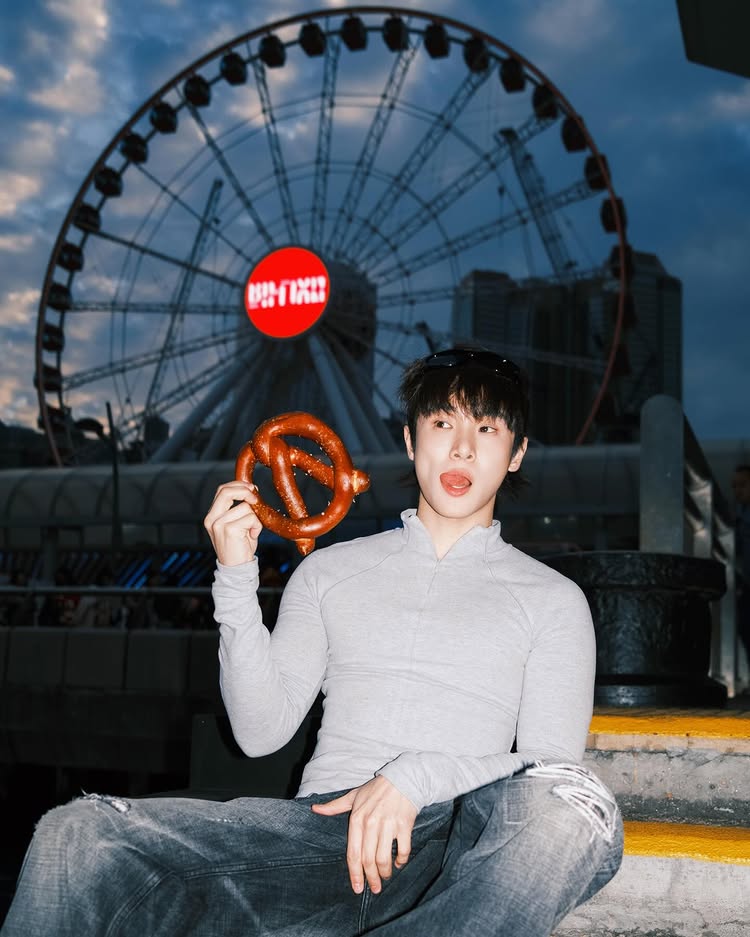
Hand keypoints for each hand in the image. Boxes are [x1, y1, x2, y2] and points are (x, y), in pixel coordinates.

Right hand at [203, 481, 262, 565]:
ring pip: (245, 507)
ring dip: (255, 518)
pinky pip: (251, 518)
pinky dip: (257, 526)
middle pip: (226, 491)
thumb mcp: (236, 524)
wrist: (237, 569)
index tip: (251, 488)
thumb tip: (251, 491)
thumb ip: (239, 508)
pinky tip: (252, 536)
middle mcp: (212, 519)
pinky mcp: (229, 530)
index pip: (222, 490)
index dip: (238, 485)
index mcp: (212, 516)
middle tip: (256, 497)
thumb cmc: (239, 547)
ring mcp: (219, 524)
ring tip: (252, 530)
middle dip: (245, 491)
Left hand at [311, 776, 416, 894]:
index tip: (357, 887)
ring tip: (385, 877)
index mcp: (357, 819)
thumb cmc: (376, 790)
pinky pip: (403, 850)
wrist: (403, 778)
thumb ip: (335, 806)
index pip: (353, 853)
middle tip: (374, 888)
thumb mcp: (354, 796)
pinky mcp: (404, 825)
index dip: (354, 873)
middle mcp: (371, 823)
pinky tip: (398, 863)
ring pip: (384, 858)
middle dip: (370, 878)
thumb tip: (315, 809)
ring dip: (385, 872)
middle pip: (368, 860)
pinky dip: (401, 861)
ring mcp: (388, 825)